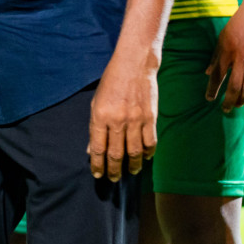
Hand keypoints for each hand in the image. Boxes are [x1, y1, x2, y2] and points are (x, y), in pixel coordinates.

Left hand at [88, 52, 157, 180]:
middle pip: (116, 154)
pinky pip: (150, 142)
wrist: (134, 64)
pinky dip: (148, 153)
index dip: (97, 165)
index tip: (98, 175)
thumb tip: (92, 149)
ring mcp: (135, 120)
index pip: (97, 148)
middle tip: (113, 178)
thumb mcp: (96, 101)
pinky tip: (145, 158)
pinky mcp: (150, 118)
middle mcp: (117, 120)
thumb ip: (95, 126)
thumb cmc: (112, 81)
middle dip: (114, 170)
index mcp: (100, 115)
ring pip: (135, 152)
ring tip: (130, 172)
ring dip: (132, 166)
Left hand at [206, 0, 243, 111]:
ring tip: (238, 103)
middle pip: (234, 86)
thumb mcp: (223, 36)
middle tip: (225, 109)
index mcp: (227, 50)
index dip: (212, 89)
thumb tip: (207, 73)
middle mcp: (241, 57)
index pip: (217, 75)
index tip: (209, 98)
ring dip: (243, 98)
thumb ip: (216, 56)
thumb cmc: (240, 22)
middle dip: (229, 100)